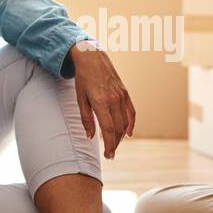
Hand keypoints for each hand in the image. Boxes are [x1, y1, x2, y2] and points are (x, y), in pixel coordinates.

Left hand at [68, 41, 134, 159]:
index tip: (108, 155)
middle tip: (110, 154)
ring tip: (115, 145)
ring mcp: (121, 96)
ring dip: (121, 136)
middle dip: (115, 144)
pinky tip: (128, 134)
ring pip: (125, 122)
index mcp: (101, 102)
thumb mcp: (80, 98)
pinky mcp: (125, 92)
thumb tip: (90, 136)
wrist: (92, 57)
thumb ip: (86, 118)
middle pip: (119, 128)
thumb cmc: (83, 78)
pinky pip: (131, 112)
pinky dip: (131, 124)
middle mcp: (114, 100)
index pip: (109, 129)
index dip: (110, 145)